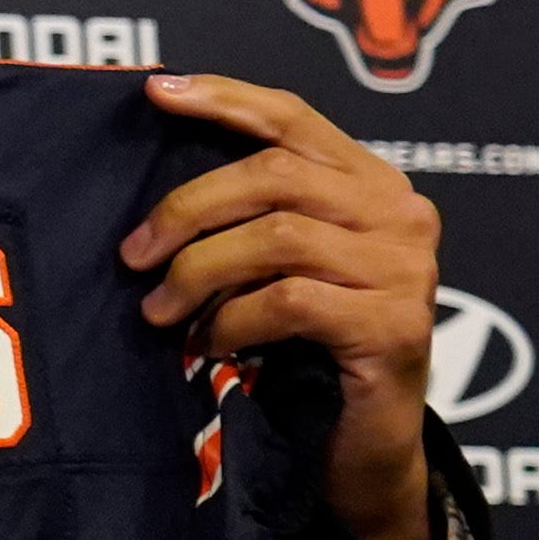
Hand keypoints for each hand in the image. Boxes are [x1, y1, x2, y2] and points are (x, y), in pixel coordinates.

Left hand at [122, 73, 440, 539]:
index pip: (294, 117)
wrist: (362, 448)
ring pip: (276, 237)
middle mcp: (402, 213)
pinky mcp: (394, 326)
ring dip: (199, 273)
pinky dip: (231, 320)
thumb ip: (246, 216)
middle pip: (273, 174)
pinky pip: (288, 300)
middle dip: (186, 209)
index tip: (154, 91)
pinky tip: (209, 345)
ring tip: (163, 312)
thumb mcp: (275, 268)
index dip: (223, 98)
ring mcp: (407, 269)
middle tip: (131, 257)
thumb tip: (150, 184)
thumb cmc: (305, 350)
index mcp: (372, 183)